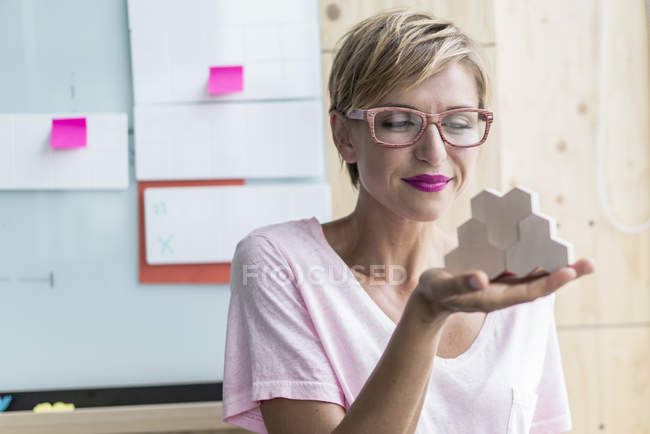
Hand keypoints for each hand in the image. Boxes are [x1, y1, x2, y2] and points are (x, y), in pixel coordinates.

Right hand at [411, 258, 595, 318]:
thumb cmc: (435, 293)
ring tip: (576, 255)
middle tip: (589, 263)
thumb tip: (482, 278)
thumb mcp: (444, 288)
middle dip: (564, 274)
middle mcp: (504, 293)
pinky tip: (542, 246)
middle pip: (540, 285)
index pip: (530, 292)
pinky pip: (522, 268)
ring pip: (534, 276)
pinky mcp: (497, 277)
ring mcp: (502, 285)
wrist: (430, 300)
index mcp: (495, 298)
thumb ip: (461, 284)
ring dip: (554, 266)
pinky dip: (535, 258)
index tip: (570, 271)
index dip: (551, 282)